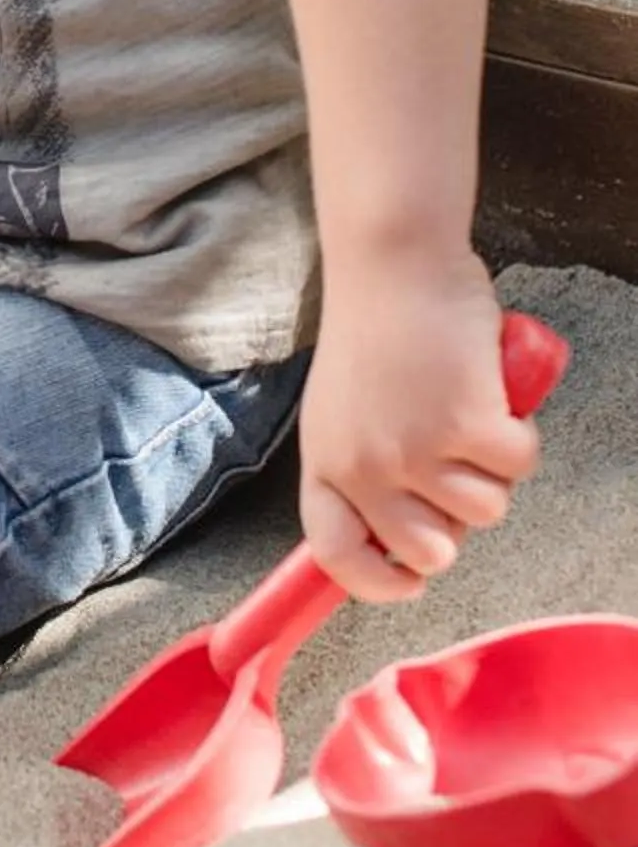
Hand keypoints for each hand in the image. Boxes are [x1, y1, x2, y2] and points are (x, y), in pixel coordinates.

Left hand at [297, 259, 542, 601]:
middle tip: (460, 470)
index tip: (409, 582)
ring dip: (493, 470)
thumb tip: (411, 527)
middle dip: (458, 523)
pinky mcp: (466, 424)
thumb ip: (365, 466)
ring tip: (470, 414)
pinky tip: (495, 398)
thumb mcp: (343, 409)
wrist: (393, 263)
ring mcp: (416, 450)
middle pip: (429, 551)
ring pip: (485, 511)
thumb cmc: (375, 328)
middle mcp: (366, 468)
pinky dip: (521, 436)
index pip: (337, 555)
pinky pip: (518, 465)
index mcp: (326, 464)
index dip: (376, 583)